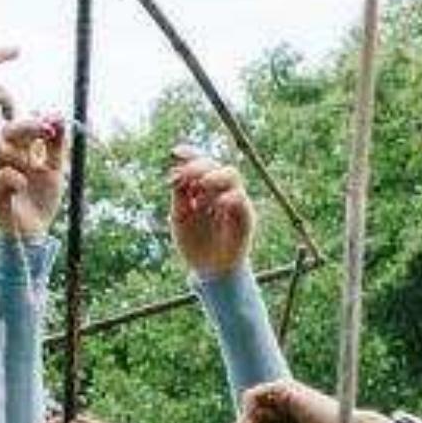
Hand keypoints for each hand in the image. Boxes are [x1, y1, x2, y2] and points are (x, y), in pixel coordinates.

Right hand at [0, 114, 67, 235]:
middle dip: (27, 127)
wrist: (36, 230)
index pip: (19, 126)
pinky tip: (24, 185)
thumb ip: (56, 145)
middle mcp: (3, 159)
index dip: (34, 122)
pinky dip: (11, 177)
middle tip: (46, 132)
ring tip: (33, 167)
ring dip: (19, 153)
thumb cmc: (42, 199)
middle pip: (5, 131)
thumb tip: (59, 115)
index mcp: (17, 151)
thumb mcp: (55, 169)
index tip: (53, 125)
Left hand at [168, 146, 255, 276]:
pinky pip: (242, 201)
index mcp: (202, 187)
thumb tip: (175, 173)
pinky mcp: (245, 218)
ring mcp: (234, 202)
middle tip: (185, 175)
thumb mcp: (180, 218)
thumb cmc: (194, 242)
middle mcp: (220, 190)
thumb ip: (179, 196)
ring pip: (232, 176)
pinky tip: (218, 203)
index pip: (200, 163)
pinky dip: (230, 198)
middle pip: (215, 165)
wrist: (208, 270)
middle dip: (199, 165)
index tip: (175, 152)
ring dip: (215, 176)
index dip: (190, 154)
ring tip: (201, 185)